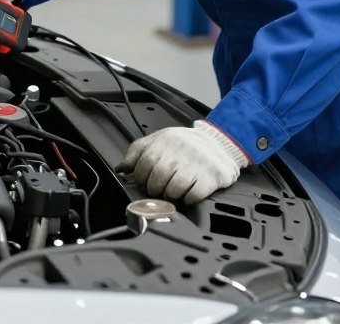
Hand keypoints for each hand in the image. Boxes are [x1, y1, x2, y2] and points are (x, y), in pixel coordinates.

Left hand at [117, 120, 248, 203]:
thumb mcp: (160, 139)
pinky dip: (188, 198)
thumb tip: (121, 168)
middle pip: (157, 179)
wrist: (218, 143)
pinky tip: (189, 192)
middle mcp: (180, 150)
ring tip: (175, 189)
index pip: (143, 164)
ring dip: (171, 194)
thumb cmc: (185, 144)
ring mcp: (196, 163)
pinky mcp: (211, 177)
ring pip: (174, 189)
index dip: (141, 178)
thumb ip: (138, 151)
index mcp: (166, 140)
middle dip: (155, 188)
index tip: (145, 181)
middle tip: (160, 187)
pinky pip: (193, 196)